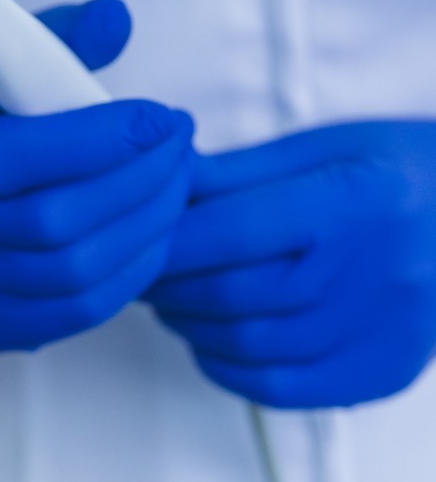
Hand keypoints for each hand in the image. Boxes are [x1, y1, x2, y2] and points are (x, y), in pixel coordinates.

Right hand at [0, 0, 193, 350]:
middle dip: (141, 181)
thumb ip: (55, 37)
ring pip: (74, 274)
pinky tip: (152, 235)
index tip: (162, 117)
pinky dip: (129, 274)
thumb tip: (119, 17)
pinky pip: (74, 313)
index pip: (16, 155)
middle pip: (55, 221)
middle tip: (182, 147)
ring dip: (146, 228)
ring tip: (177, 186)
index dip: (102, 138)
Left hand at [146, 121, 435, 407]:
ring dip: (187, 323)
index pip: (230, 231)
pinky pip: (279, 387)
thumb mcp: (321, 148)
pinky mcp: (378, 372)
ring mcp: (378, 332)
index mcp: (350, 202)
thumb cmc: (397, 169)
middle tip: (145, 268)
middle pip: (229, 293)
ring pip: (245, 344)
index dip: (168, 238)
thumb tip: (167, 183)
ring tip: (172, 297)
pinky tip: (210, 339)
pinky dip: (225, 366)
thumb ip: (238, 172)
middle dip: (166, 283)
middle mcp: (369, 274)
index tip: (139, 236)